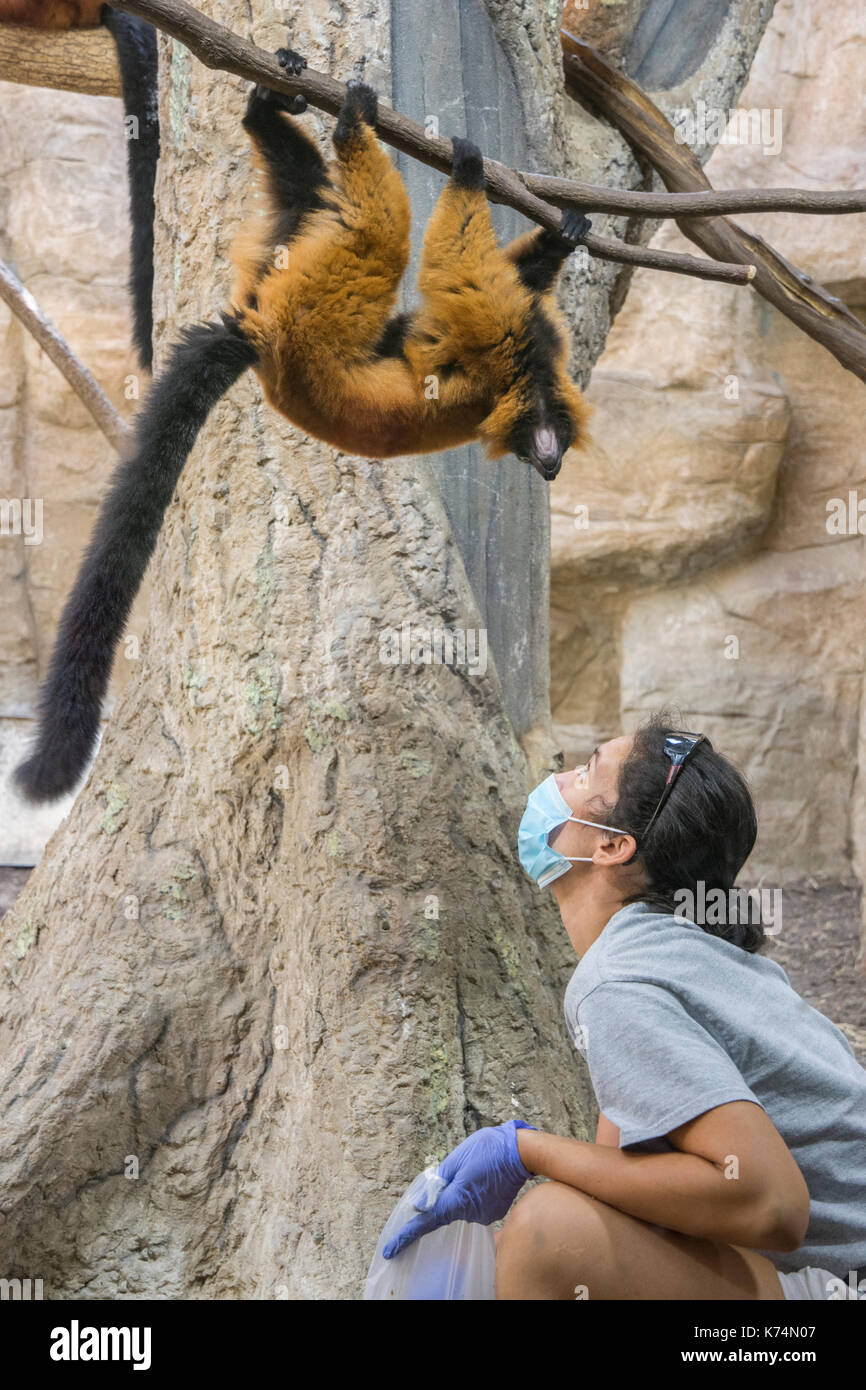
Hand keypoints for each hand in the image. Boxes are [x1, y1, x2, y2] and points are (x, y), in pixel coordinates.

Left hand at [382, 1119, 535, 1259]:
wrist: (521, 1151)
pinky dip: (475, 1193)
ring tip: (477, 1168)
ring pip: (461, 1206)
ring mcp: (484, 1215)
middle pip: (446, 1210)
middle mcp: (469, 1213)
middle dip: (446, 1193)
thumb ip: (436, 1183)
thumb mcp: (455, 1160)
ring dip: (462, 1192)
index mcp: (456, 1200)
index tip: (390, 1251)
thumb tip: (420, 1204)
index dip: (406, 1236)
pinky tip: (485, 1176)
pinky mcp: (495, 1212)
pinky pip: (476, 1205)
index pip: (425, 1223)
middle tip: (462, 1169)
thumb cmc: (486, 1149)